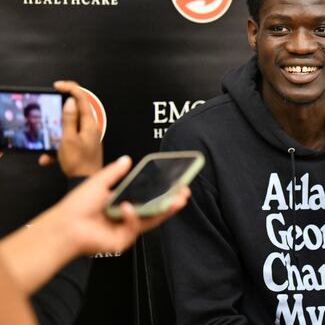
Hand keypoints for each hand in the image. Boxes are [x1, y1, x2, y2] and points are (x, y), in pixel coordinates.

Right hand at [39, 80, 102, 176]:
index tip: (58, 86)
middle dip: (61, 109)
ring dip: (56, 133)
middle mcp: (90, 128)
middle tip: (51, 105)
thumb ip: (68, 119)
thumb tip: (70, 101)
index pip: (82, 99)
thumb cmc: (79, 162)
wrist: (86, 182)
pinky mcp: (82, 145)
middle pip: (76, 110)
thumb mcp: (68, 139)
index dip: (70, 88)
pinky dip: (57, 147)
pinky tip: (49, 158)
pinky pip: (67, 140)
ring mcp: (86, 136)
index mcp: (88, 124)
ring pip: (69, 126)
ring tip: (49, 143)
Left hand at [43, 156, 190, 254]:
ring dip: (166, 210)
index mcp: (124, 203)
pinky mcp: (123, 240)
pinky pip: (135, 227)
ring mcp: (127, 229)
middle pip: (155, 210)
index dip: (164, 191)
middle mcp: (127, 217)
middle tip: (184, 193)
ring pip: (152, 220)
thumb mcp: (99, 182)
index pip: (148, 197)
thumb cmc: (77, 205)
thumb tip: (127, 159)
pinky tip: (126, 207)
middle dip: (172, 202)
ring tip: (177, 200)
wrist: (64, 225)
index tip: (178, 183)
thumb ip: (114, 172)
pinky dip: (132, 216)